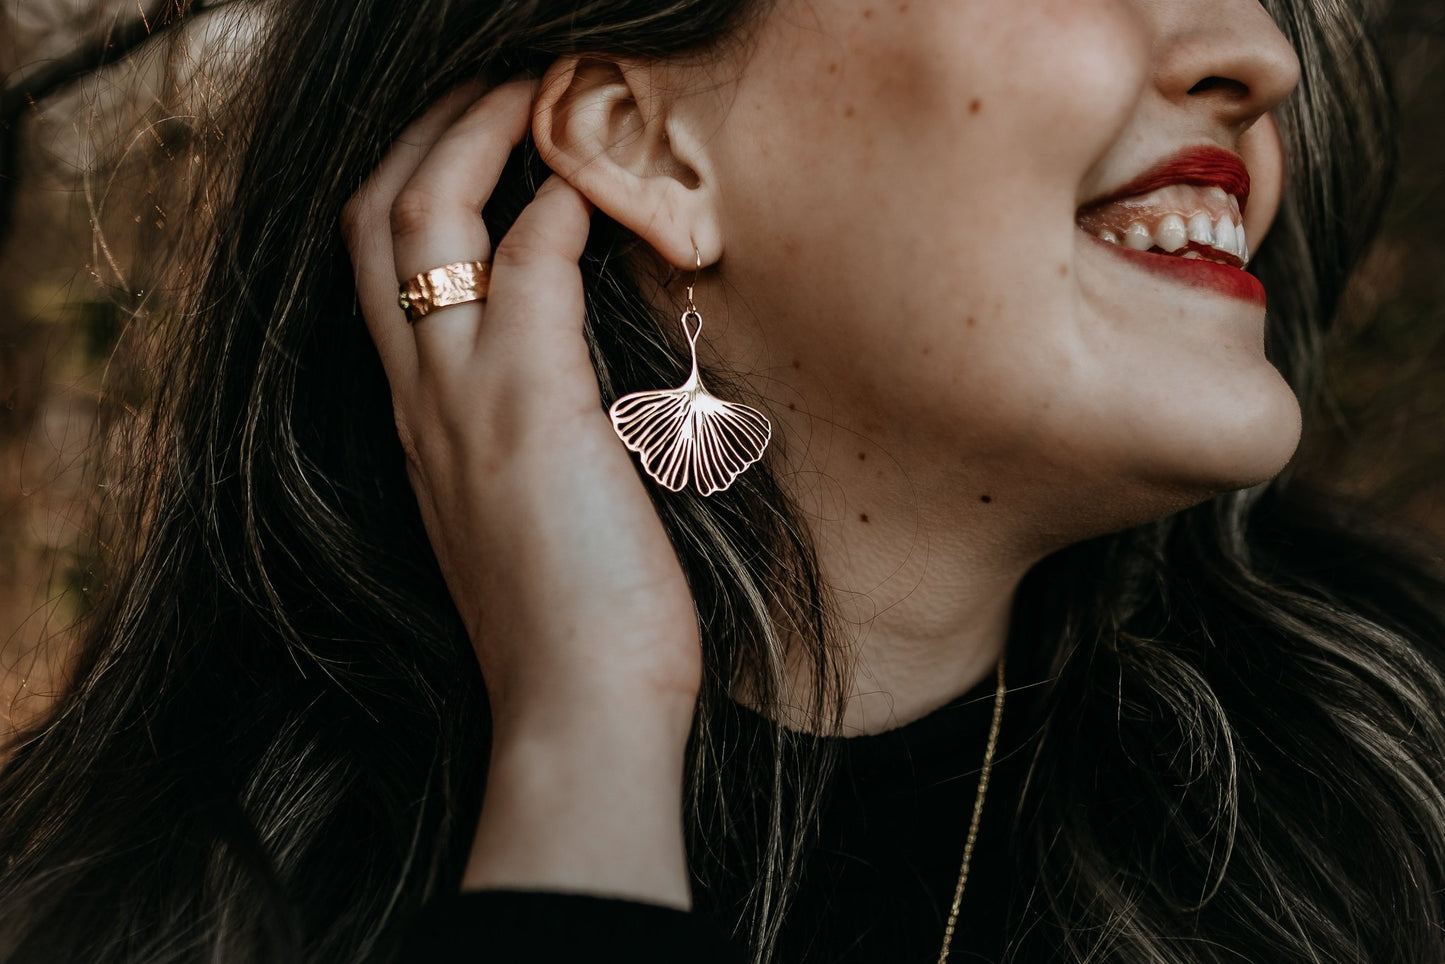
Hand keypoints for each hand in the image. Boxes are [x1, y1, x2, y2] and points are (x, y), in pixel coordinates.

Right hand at [342, 78, 699, 905]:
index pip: (380, 269)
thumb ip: (534, 427)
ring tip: (536, 92)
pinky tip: (594, 188)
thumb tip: (574, 364)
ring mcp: (462, 397)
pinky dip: (556, 208)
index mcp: (422, 421)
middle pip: (371, 217)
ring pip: (422, 213)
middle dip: (426, 129)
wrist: (576, 710)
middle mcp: (422, 397)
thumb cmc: (576, 621)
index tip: (479, 144)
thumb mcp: (533, 508)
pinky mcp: (528, 408)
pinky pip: (525, 265)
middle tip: (492, 85)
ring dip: (480, 132)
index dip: (419, 184)